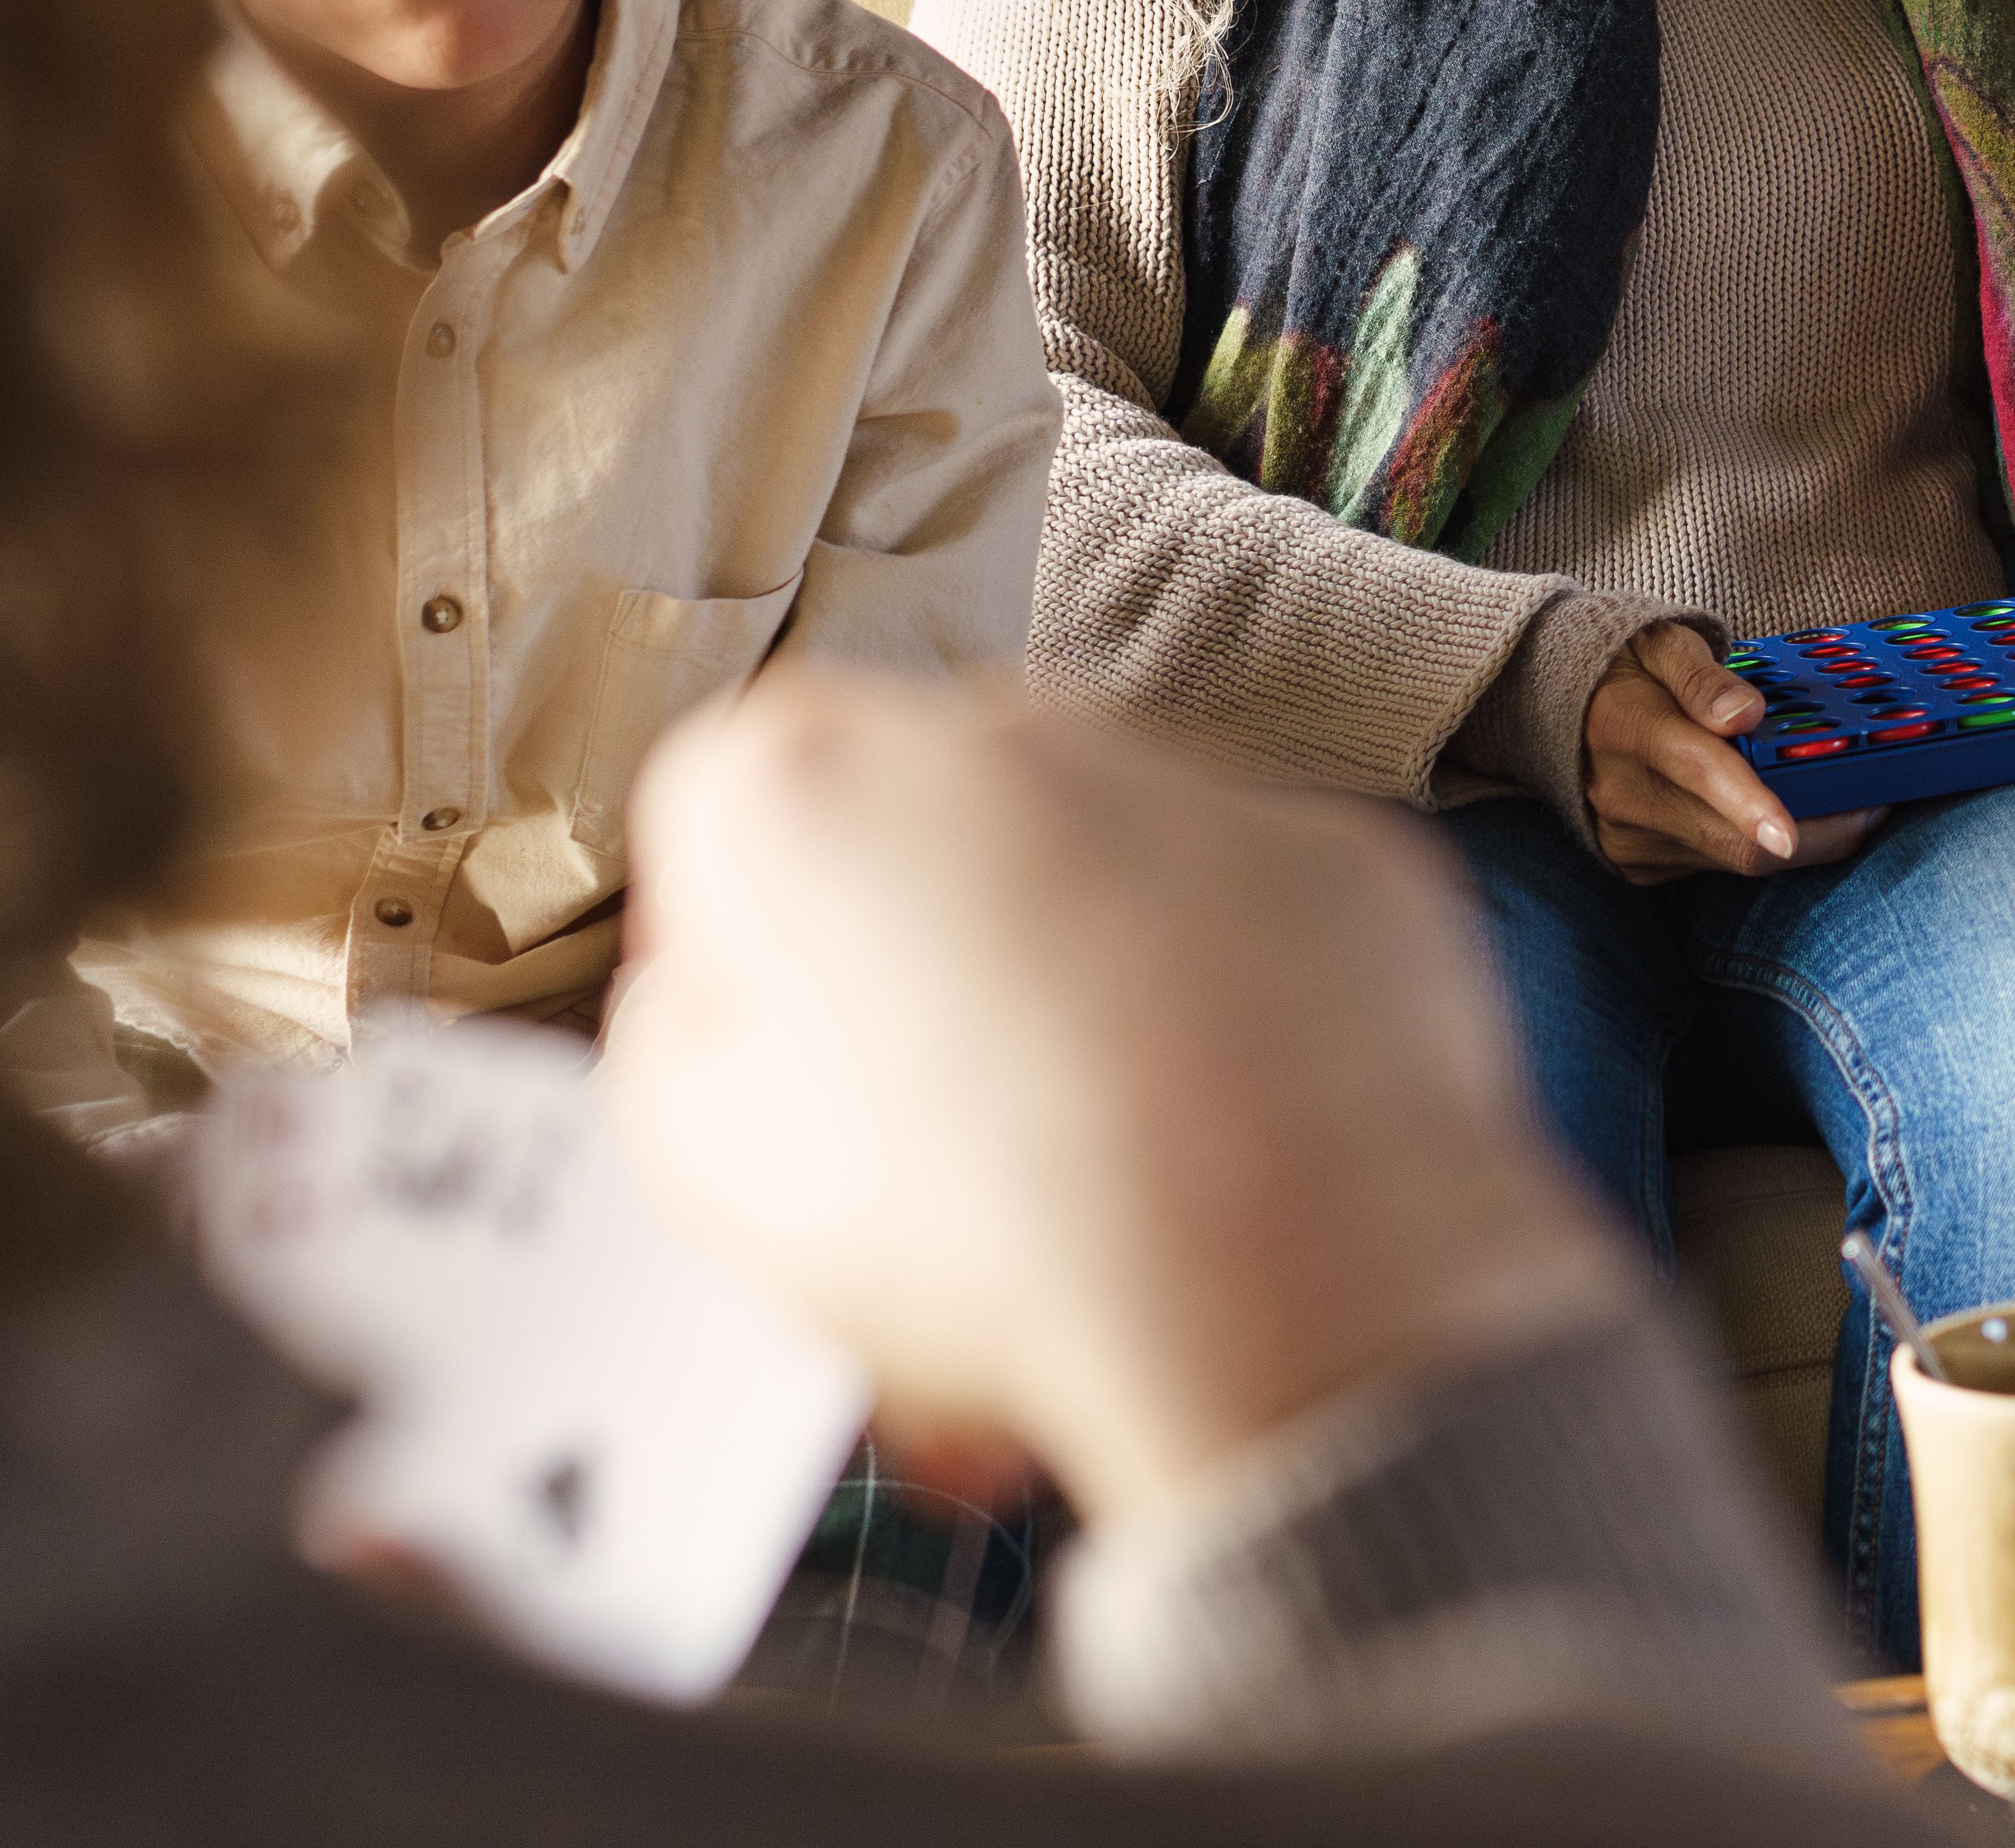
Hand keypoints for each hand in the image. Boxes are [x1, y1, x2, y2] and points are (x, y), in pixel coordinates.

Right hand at [601, 673, 1639, 1528]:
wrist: (1277, 1288)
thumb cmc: (977, 1232)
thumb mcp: (703, 1167)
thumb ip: (681, 1034)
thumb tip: (726, 998)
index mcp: (804, 776)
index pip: (715, 819)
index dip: (729, 956)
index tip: (762, 1065)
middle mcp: (1001, 727)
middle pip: (908, 832)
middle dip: (904, 968)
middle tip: (915, 1142)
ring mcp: (1188, 775)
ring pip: (1082, 866)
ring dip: (1058, 988)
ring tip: (1069, 1177)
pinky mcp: (1333, 851)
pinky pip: (1242, 919)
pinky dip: (1219, 1009)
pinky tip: (1207, 1144)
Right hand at [1582, 621, 1885, 882]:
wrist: (1548, 705)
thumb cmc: (1625, 665)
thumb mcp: (1660, 641)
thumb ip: (1701, 676)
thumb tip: (1746, 711)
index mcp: (1628, 725)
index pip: (1699, 768)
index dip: (1751, 804)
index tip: (1791, 833)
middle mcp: (1622, 793)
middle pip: (1731, 841)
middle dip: (1812, 835)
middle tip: (1872, 807)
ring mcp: (1626, 838)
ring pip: (1730, 863)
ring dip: (1793, 842)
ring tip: (1842, 804)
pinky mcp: (1635, 865)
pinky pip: (1712, 869)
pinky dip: (1753, 847)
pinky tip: (1777, 819)